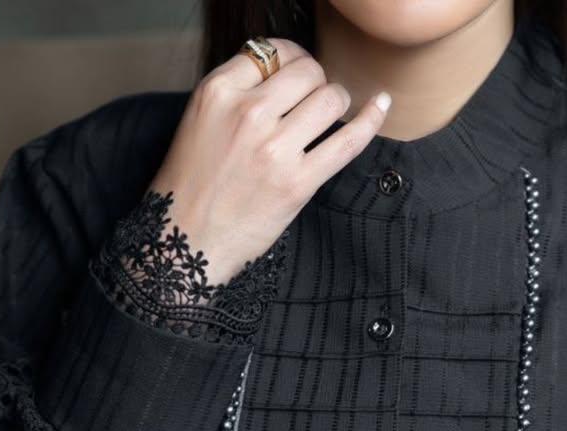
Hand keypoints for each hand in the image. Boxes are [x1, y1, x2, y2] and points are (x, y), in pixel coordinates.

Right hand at [148, 36, 390, 284]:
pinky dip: (370, 119)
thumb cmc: (191, 185)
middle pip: (306, 71)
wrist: (185, 243)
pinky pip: (348, 141)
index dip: (290, 59)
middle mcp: (247, 114)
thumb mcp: (199, 121)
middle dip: (316, 80)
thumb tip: (284, 73)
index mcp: (218, 93)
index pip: (270, 52)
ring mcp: (275, 150)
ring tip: (329, 114)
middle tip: (312, 99)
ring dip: (336, 101)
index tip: (295, 74)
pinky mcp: (298, 183)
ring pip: (330, 99)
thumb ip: (236, 93)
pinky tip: (381, 104)